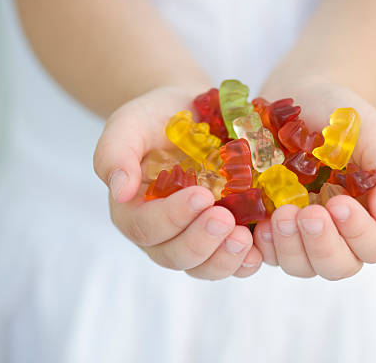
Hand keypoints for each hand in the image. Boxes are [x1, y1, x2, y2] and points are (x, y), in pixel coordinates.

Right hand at [93, 87, 262, 279]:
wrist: (194, 109)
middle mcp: (162, 232)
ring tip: (245, 239)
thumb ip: (115, 153)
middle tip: (226, 220)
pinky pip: (231, 260)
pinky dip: (245, 261)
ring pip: (203, 266)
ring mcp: (194, 236)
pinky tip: (259, 248)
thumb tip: (119, 191)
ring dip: (223, 259)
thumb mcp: (129, 124)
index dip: (172, 217)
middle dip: (201, 242)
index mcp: (133, 210)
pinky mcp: (224, 234)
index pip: (145, 227)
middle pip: (174, 255)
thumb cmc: (156, 117)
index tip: (201, 195)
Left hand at [252, 78, 375, 279]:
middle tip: (306, 213)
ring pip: (300, 266)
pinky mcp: (271, 226)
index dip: (360, 233)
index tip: (339, 202)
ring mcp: (302, 234)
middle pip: (338, 266)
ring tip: (280, 213)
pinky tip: (258, 223)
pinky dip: (262, 246)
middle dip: (322, 245)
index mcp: (369, 214)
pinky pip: (265, 254)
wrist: (301, 96)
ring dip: (290, 247)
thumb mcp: (372, 133)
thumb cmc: (342, 114)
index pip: (375, 245)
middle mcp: (337, 232)